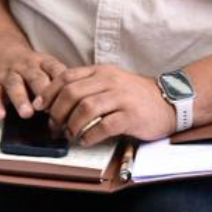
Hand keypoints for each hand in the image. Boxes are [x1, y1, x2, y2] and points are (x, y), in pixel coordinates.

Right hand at [0, 41, 67, 120]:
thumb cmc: (30, 68)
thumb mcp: (46, 67)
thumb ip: (59, 83)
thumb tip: (79, 107)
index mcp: (43, 62)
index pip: (55, 70)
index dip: (62, 84)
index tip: (69, 99)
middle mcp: (25, 66)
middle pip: (35, 76)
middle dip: (42, 91)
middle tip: (49, 108)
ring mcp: (8, 74)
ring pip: (14, 84)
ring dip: (20, 99)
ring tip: (26, 114)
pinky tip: (0, 116)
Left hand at [41, 64, 176, 146]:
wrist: (170, 101)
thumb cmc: (136, 95)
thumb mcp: (112, 81)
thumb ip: (89, 86)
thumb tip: (58, 100)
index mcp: (102, 71)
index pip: (67, 76)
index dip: (49, 91)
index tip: (40, 105)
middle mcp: (110, 81)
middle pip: (72, 92)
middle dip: (57, 111)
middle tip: (54, 124)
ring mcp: (121, 98)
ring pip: (86, 108)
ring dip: (72, 124)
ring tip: (69, 134)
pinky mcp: (131, 116)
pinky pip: (104, 126)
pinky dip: (90, 135)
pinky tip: (85, 140)